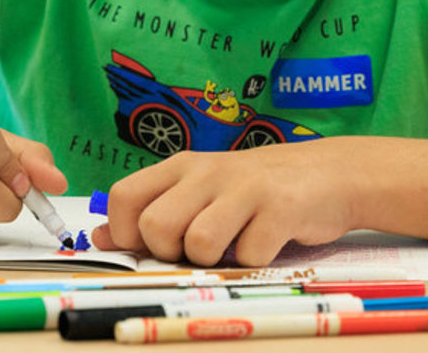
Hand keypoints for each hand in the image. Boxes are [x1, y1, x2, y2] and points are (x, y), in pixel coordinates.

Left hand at [89, 139, 359, 265]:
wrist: (328, 173)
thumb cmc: (253, 189)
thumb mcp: (198, 191)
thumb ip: (151, 211)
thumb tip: (98, 237)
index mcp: (181, 167)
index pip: (123, 197)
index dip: (124, 233)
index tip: (148, 247)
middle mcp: (208, 172)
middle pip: (155, 227)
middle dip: (168, 253)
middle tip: (194, 249)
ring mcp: (245, 188)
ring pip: (198, 243)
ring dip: (211, 260)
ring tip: (231, 245)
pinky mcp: (281, 209)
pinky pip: (248, 254)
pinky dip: (253, 261)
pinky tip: (264, 243)